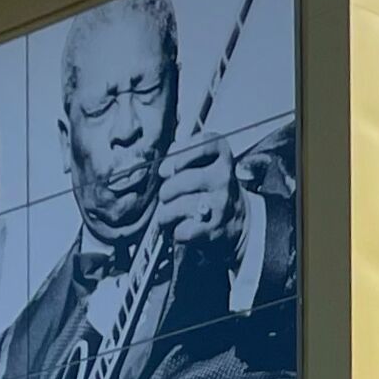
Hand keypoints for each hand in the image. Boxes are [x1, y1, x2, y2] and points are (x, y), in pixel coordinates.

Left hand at [137, 144, 235, 331]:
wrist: (243, 231)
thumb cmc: (213, 198)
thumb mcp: (205, 169)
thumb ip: (179, 159)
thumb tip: (136, 161)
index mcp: (223, 156)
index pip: (199, 143)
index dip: (178, 156)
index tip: (166, 171)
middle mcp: (223, 179)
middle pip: (172, 182)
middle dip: (166, 194)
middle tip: (174, 202)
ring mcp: (218, 205)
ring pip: (171, 205)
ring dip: (166, 216)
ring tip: (178, 219)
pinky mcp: (211, 232)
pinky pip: (178, 229)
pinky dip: (176, 234)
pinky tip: (186, 234)